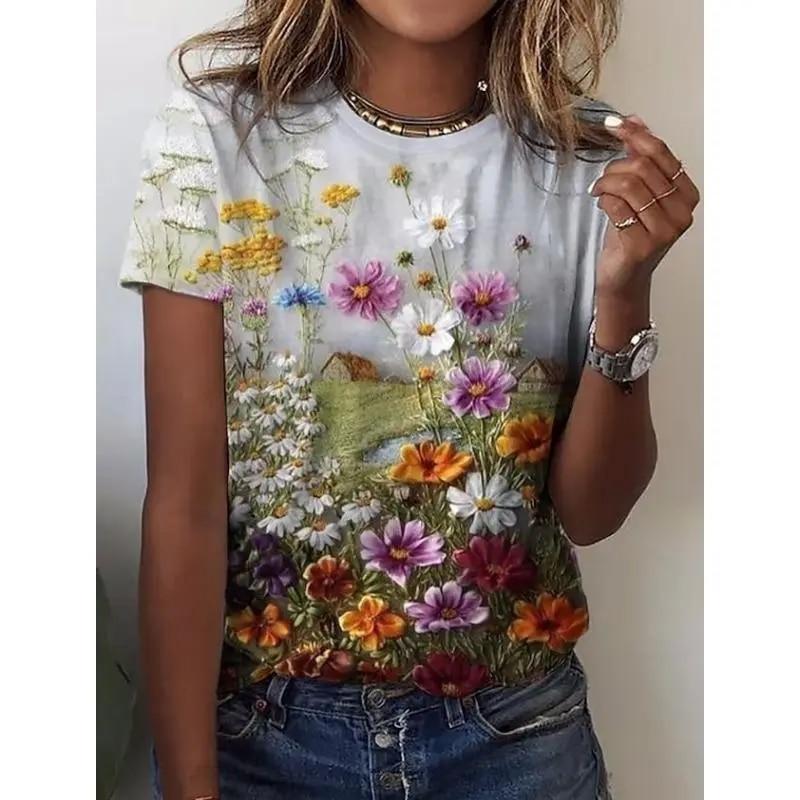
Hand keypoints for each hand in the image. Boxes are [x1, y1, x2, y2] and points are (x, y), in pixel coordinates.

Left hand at [591, 115, 699, 301]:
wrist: (623, 276)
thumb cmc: (630, 233)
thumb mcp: (638, 192)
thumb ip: (640, 157)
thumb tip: (635, 119)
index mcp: (686, 194)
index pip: (661, 153)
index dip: (635, 134)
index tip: (612, 124)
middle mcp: (682, 212)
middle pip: (643, 167)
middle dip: (614, 167)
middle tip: (602, 179)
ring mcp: (665, 231)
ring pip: (629, 184)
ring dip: (606, 183)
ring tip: (599, 191)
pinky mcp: (643, 245)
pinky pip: (617, 206)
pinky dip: (603, 200)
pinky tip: (601, 205)